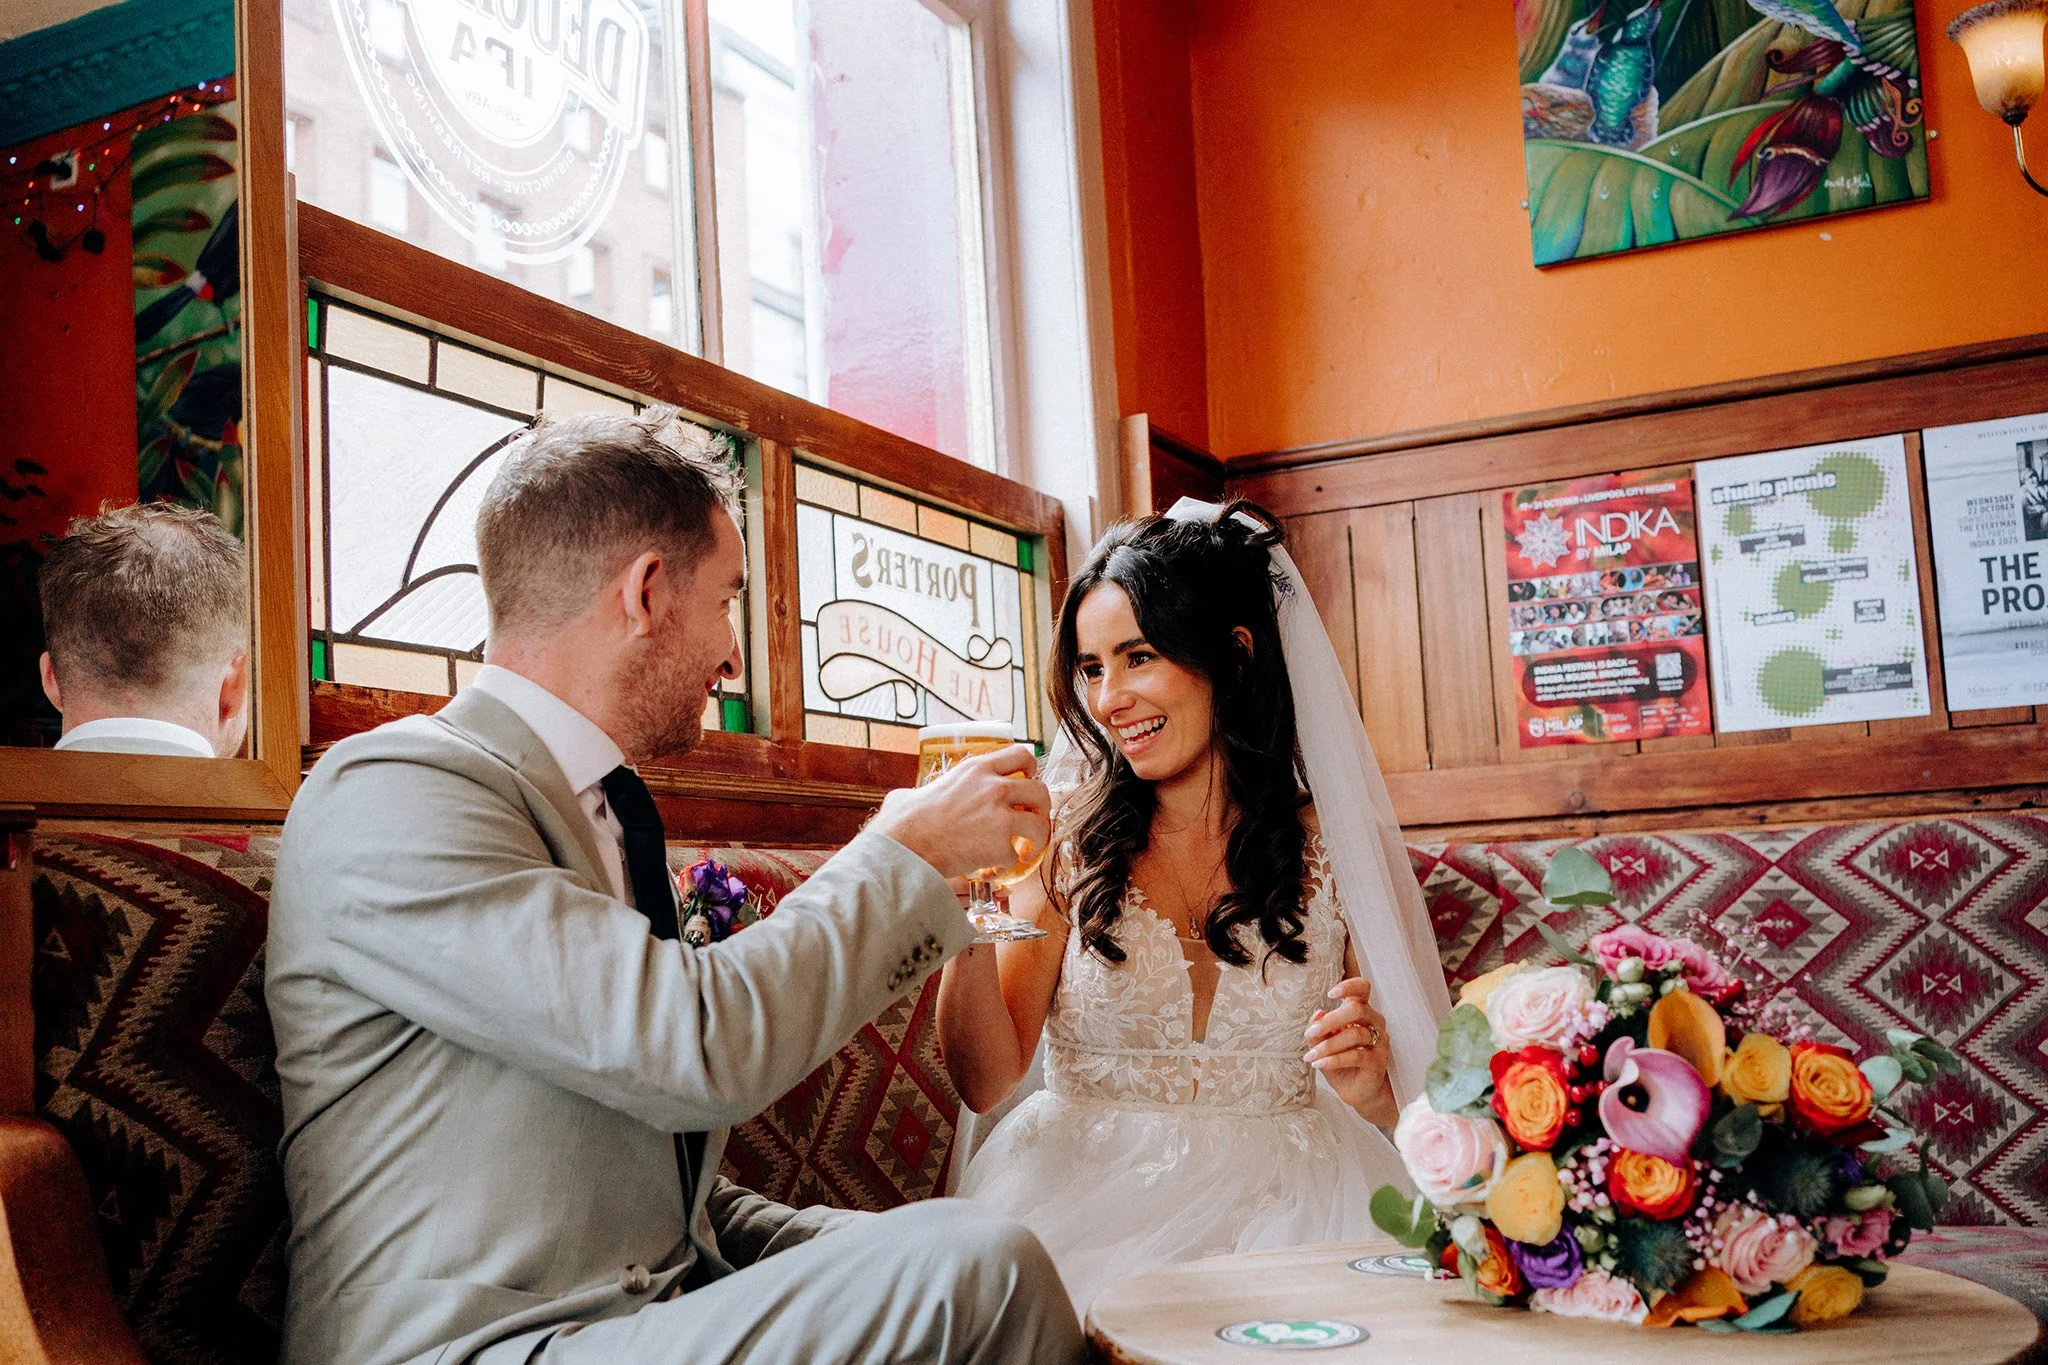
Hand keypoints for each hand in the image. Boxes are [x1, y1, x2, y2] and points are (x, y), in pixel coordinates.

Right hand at [870, 744, 1050, 880]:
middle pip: (1040, 790)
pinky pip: (1016, 855)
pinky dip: (1007, 865)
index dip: (1030, 770)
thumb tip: (913, 797)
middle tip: (1032, 818)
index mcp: (976, 769)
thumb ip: (927, 791)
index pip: (1021, 755)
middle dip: (1041, 807)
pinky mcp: (999, 845)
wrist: (904, 848)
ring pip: (1039, 824)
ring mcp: (999, 817)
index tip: (1027, 782)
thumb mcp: (915, 791)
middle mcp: (993, 788)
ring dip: (1036, 838)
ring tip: (1025, 849)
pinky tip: (993, 868)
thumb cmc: (903, 822)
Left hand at [1304, 977, 1395, 1125]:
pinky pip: (1356, 1056)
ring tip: (1311, 1055)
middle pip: (1358, 1009)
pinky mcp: (1378, 1062)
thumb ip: (1318, 1029)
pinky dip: (1334, 1059)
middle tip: (1310, 1033)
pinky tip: (1320, 1063)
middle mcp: (1374, 1023)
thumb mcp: (1323, 1044)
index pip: (1362, 989)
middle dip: (1330, 1020)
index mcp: (1361, 1012)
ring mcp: (1380, 1042)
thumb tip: (1317, 1013)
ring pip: (1355, 1034)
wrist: (1358, 1091)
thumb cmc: (1341, 1063)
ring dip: (1328, 1045)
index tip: (1330, 994)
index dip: (1349, 986)